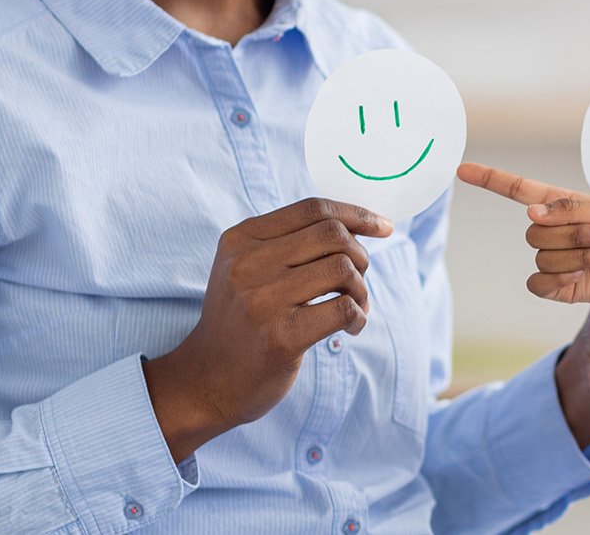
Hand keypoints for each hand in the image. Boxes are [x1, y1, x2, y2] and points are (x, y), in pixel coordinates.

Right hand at [142, 198, 392, 461]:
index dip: (356, 215)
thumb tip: (358, 225)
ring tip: (353, 308)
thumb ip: (290, 243)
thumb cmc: (240, 321)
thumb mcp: (247, 269)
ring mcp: (262, 301)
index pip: (313, 209)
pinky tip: (349, 328)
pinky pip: (344, 308)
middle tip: (356, 283)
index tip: (384, 228)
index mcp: (241, 238)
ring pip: (343, 269)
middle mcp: (246, 264)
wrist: (205, 381)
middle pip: (333, 235)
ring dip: (361, 290)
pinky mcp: (281, 337)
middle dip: (360, 256)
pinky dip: (358, 316)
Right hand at [455, 162, 589, 308]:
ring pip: (542, 256)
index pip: (517, 190)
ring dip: (578, 255)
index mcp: (561, 206)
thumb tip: (530, 213)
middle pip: (535, 232)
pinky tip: (585, 276)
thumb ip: (568, 209)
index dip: (490, 179)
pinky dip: (562, 278)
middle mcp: (553, 232)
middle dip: (572, 233)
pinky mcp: (558, 287)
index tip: (461, 169)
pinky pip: (539, 283)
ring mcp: (554, 260)